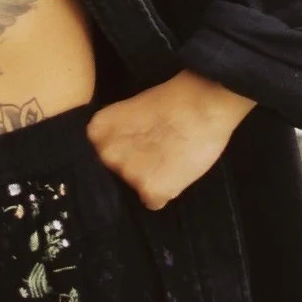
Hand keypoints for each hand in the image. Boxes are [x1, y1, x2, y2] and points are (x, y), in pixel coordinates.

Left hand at [85, 70, 255, 210]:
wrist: (204, 103)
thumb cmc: (173, 99)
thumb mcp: (132, 111)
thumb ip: (118, 134)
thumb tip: (115, 154)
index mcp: (97, 131)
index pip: (101, 155)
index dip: (123, 149)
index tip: (139, 140)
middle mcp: (107, 154)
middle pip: (116, 173)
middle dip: (134, 166)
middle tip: (158, 149)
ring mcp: (128, 174)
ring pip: (135, 187)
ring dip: (151, 179)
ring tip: (171, 156)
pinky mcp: (151, 190)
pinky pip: (153, 202)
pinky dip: (166, 191)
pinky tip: (176, 171)